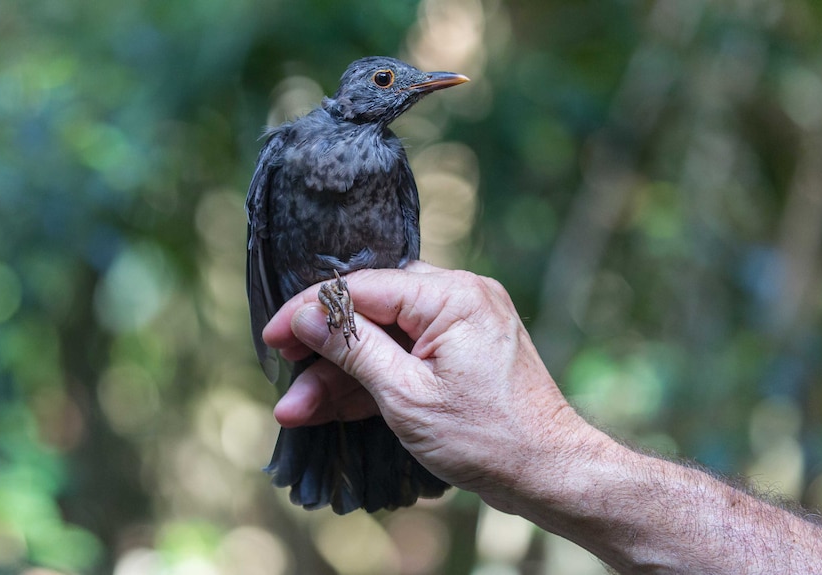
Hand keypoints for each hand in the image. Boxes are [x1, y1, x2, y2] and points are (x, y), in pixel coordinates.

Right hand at [262, 261, 594, 507]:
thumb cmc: (487, 439)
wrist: (549, 473)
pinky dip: (373, 382)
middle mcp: (458, 298)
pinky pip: (406, 357)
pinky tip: (330, 408)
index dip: (310, 311)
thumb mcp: (406, 396)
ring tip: (297, 410)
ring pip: (384, 340)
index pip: (362, 287)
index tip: (273, 337)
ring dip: (343, 375)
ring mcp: (461, 326)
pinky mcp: (460, 353)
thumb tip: (306, 316)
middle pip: (371, 312)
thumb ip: (353, 349)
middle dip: (325, 351)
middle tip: (285, 376)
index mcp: (451, 296)